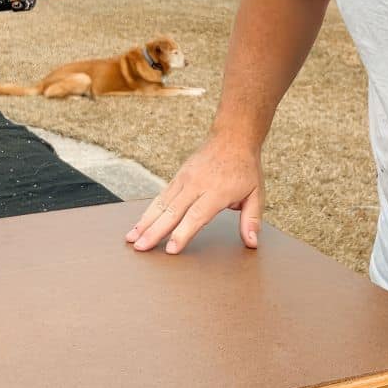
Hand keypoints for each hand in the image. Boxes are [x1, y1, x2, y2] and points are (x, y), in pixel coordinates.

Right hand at [125, 132, 263, 254]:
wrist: (232, 137)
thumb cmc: (245, 168)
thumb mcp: (256, 193)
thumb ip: (252, 219)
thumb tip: (252, 243)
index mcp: (217, 191)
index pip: (197, 216)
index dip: (183, 233)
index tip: (171, 249)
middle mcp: (197, 185)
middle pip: (173, 211)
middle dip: (155, 231)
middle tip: (140, 248)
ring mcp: (184, 179)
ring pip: (162, 203)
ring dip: (145, 221)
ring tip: (131, 238)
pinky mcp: (178, 177)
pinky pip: (161, 196)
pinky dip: (148, 211)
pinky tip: (139, 224)